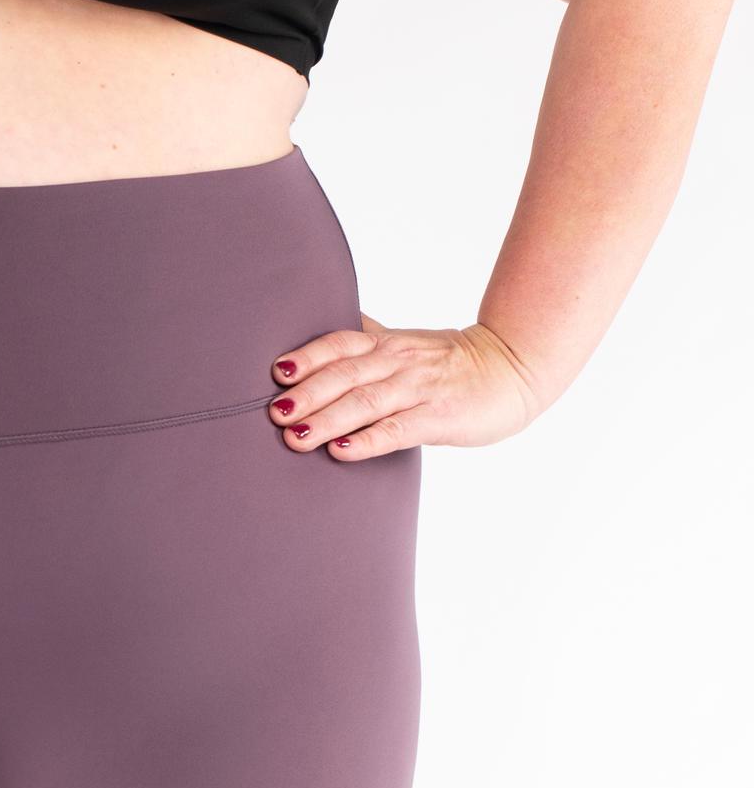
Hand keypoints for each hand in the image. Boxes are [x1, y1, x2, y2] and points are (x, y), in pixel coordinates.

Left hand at [265, 315, 541, 459]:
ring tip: (296, 437)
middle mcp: (397, 361)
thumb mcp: (404, 342)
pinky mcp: (438, 417)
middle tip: (275, 413)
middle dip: (307, 394)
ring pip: (365, 402)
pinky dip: (369, 440)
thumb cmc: (451, 361)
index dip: (307, 357)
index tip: (276, 372)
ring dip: (327, 419)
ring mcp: (418, 389)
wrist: (512, 368)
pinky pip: (398, 429)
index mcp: (385, 343)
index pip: (338, 343)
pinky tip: (343, 452)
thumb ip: (366, 340)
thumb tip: (323, 335)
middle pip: (344, 374)